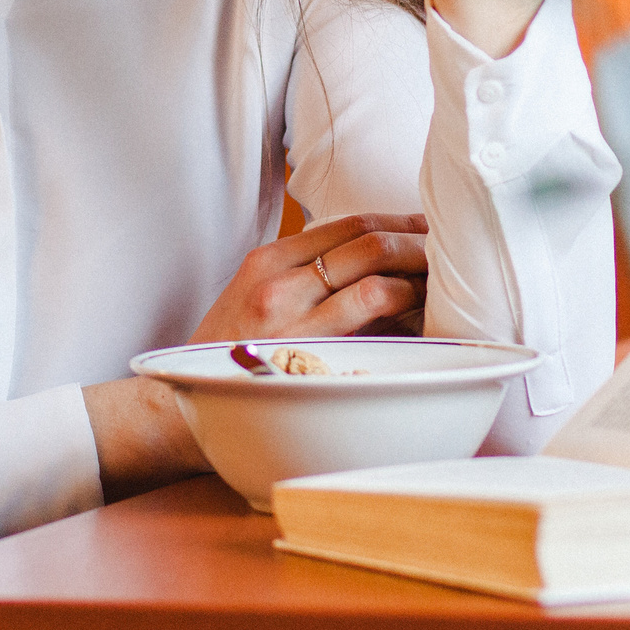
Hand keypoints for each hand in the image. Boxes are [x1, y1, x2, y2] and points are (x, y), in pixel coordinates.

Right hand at [188, 212, 429, 343]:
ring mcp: (291, 320)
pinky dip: (405, 312)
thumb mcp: (253, 299)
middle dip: (417, 241)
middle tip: (449, 252)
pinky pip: (370, 321)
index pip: (347, 223)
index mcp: (266, 261)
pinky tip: (425, 321)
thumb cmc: (228, 357)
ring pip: (375, 278)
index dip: (396, 220)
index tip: (426, 227)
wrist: (180, 409)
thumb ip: (302, 278)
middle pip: (367, 241)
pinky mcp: (306, 356)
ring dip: (419, 276)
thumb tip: (371, 267)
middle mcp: (278, 282)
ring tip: (445, 284)